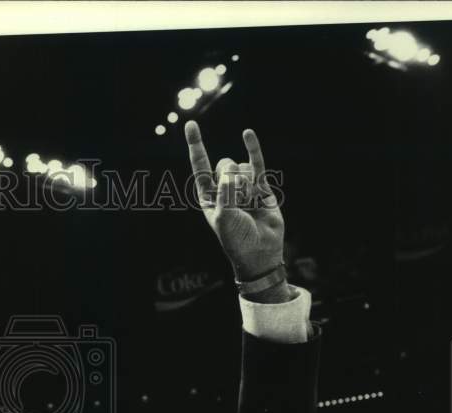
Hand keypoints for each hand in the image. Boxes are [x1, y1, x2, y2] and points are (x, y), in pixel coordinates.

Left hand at [184, 122, 285, 288]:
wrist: (260, 250)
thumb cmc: (237, 238)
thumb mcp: (224, 217)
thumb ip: (226, 191)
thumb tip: (233, 167)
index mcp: (207, 196)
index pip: (200, 165)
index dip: (196, 145)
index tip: (191, 124)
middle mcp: (222, 187)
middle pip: (224, 165)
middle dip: (232, 181)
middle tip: (239, 203)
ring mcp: (241, 185)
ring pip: (242, 168)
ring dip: (247, 186)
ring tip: (250, 205)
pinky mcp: (260, 185)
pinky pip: (256, 162)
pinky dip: (253, 148)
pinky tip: (247, 133)